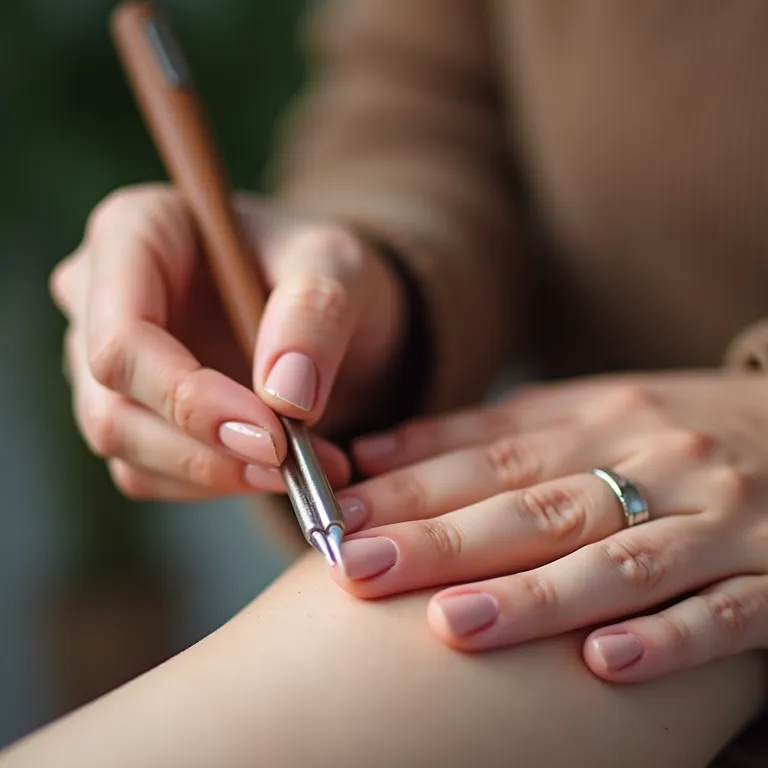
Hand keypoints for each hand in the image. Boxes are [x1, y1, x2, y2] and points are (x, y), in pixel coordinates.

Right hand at [50, 184, 404, 498]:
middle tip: (292, 466)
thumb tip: (285, 397)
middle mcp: (101, 296)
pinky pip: (148, 471)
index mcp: (135, 231)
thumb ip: (316, 313)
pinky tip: (275, 469)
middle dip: (206, 450)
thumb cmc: (323, 271)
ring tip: (304, 470)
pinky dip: (214, 482)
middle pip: (112, 404)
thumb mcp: (340, 266)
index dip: (190, 398)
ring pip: (125, 448)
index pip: (124, 337)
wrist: (327, 312)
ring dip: (216, 474)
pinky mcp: (129, 409)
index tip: (274, 435)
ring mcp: (107, 360)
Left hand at [331, 373, 767, 683]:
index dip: (413, 485)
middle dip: (442, 540)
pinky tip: (604, 667)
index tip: (341, 513)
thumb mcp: (591, 407)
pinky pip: (722, 611)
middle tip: (358, 567)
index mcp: (600, 422)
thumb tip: (380, 451)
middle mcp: (651, 463)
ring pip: (617, 560)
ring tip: (454, 625)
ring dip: (536, 595)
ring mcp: (714, 519)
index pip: (490, 456)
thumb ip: (489, 431)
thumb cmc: (681, 426)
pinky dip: (667, 639)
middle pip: (534, 506)